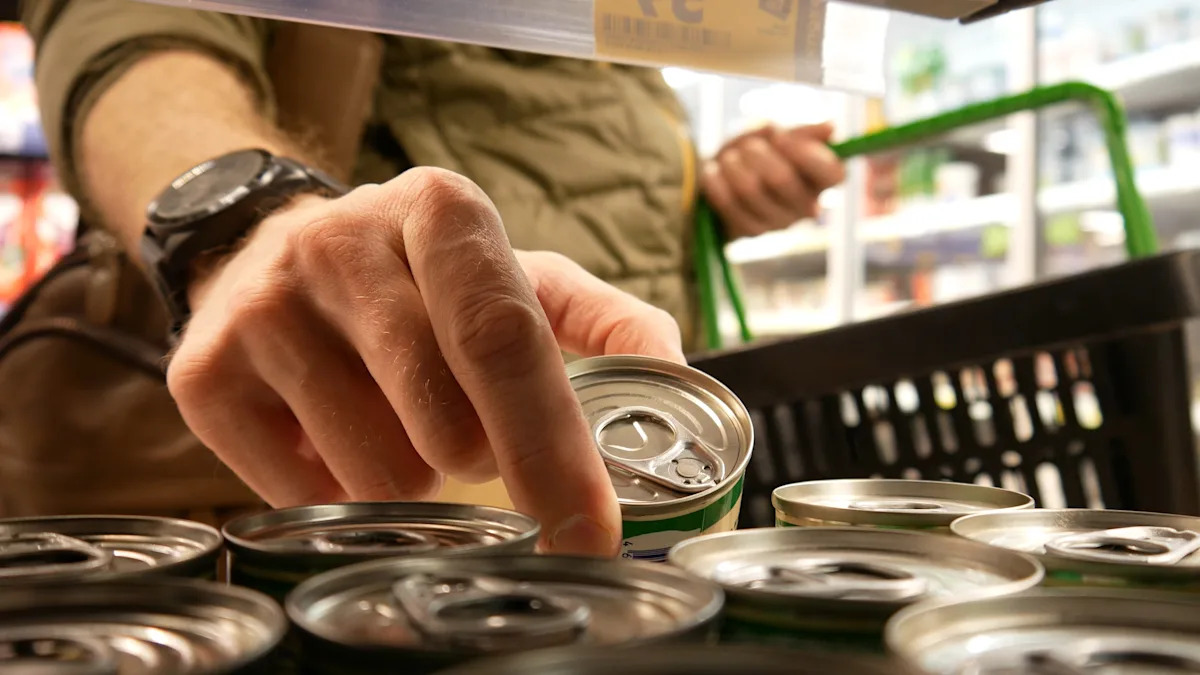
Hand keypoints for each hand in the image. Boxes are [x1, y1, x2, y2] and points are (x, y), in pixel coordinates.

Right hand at [169, 168, 685, 555]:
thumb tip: (674, 372)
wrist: (268, 254)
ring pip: (377, 472)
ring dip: (410, 478)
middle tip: (466, 437)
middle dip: (480, 465)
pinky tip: (331, 438)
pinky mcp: (204, 372)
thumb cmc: (422, 283)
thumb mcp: (516, 276)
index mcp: (442, 212)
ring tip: (395, 423)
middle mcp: (344, 244)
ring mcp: (265, 306)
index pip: (506, 342)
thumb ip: (605, 322)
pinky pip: (301, 496)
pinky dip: (338, 494)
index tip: (590, 533)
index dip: (554, 449)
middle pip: (445, 422)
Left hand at [702, 122, 844, 238]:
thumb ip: (799, 131)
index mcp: (822, 179)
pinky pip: (728, 203)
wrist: (724, 179)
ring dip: (733, 165)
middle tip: (748, 146)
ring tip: (728, 158)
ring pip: (750, 189)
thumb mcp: (776, 134)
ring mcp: (780, 222)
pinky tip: (713, 173)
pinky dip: (715, 181)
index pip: (832, 173)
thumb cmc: (758, 153)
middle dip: (757, 154)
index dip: (805, 154)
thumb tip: (829, 128)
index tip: (780, 137)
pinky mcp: (753, 231)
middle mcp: (807, 205)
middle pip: (782, 179)